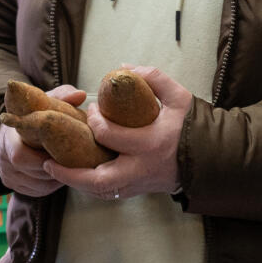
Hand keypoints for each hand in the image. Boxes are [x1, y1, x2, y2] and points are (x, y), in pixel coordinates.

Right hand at [0, 84, 84, 198]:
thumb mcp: (44, 102)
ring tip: (70, 169)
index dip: (41, 157)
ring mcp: (8, 173)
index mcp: (8, 137)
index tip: (60, 152)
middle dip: (52, 168)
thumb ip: (61, 96)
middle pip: (28, 171)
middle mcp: (3, 158)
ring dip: (54, 179)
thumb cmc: (34, 114)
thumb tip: (80, 95)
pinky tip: (61, 177)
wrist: (16, 129)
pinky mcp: (14, 184)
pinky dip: (50, 186)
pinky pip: (34, 191)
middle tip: (72, 162)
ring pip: (34, 184)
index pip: (19, 154)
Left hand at [49, 67, 190, 204]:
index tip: (91, 110)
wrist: (211, 158)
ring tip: (56, 169)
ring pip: (102, 192)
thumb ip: (153, 78)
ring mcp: (141, 183)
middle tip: (50, 160)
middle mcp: (143, 168)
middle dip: (72, 173)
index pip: (112, 136)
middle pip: (101, 180)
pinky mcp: (139, 190)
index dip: (95, 121)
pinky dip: (89, 186)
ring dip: (76, 183)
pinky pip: (109, 194)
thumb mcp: (178, 97)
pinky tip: (76, 174)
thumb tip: (122, 68)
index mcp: (152, 143)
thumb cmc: (192, 126)